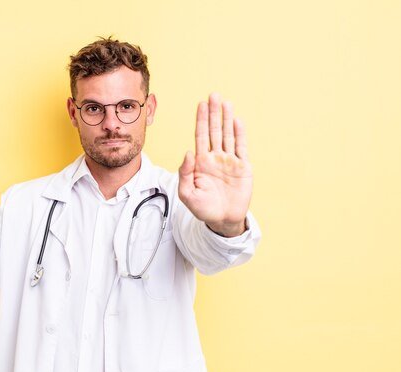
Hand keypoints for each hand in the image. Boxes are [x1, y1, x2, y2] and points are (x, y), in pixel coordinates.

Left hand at [178, 93, 252, 236]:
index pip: (200, 136)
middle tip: (213, 95)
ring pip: (228, 135)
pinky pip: (241, 147)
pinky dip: (240, 134)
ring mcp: (229, 161)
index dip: (201, 120)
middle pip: (214, 130)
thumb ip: (185, 173)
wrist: (222, 220)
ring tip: (226, 102)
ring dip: (227, 119)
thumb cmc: (203, 208)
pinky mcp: (243, 167)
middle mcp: (215, 158)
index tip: (201, 104)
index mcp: (201, 162)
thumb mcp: (187, 194)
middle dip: (213, 113)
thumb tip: (188, 152)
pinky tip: (237, 121)